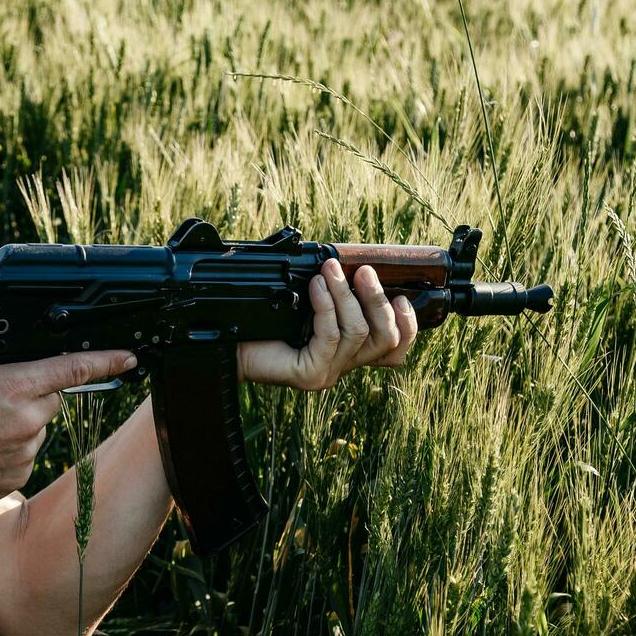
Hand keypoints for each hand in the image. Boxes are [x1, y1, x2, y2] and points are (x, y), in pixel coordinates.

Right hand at [0, 350, 135, 508]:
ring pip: (38, 429)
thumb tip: (9, 358)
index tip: (128, 358)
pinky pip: (25, 456)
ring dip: (19, 427)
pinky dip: (9, 452)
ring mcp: (28, 449)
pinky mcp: (22, 474)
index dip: (107, 360)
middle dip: (33, 398)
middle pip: (51, 400)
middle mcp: (28, 418)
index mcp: (16, 385)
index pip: (73, 368)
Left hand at [237, 259, 417, 389]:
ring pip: (358, 332)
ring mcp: (328, 372)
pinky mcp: (310, 374)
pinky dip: (326, 305)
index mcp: (349, 350)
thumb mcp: (307, 300)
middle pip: (386, 340)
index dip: (408, 325)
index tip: (401, 297)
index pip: (394, 350)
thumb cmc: (264, 319)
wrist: (227, 342)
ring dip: (346, 294)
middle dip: (379, 301)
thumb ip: (334, 291)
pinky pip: (330, 335)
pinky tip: (315, 287)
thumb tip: (350, 261)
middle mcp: (343, 365)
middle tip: (364, 272)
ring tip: (328, 271)